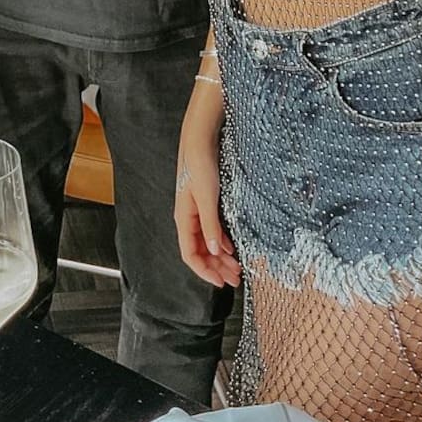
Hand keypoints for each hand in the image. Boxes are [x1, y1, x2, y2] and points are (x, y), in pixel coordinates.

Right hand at [173, 98, 240, 289]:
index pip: (190, 255)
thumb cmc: (200, 164)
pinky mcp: (205, 202)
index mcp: (183, 218)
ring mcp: (196, 210)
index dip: (205, 271)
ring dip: (221, 256)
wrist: (200, 138)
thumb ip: (210, 226)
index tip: (221, 283)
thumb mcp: (207, 197)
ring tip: (237, 267)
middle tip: (236, 279)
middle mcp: (188, 217)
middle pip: (200, 251)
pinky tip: (233, 247)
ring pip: (207, 242)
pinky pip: (211, 229)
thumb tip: (215, 251)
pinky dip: (222, 241)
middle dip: (216, 267)